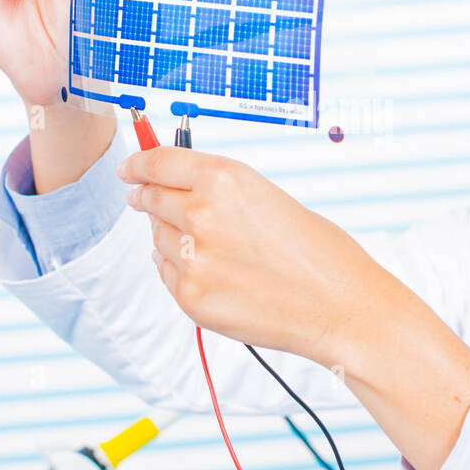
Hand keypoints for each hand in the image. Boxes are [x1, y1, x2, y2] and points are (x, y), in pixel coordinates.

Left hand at [119, 147, 406, 363]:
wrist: (340, 307)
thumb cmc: (318, 251)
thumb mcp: (268, 199)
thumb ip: (218, 193)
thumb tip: (174, 195)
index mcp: (224, 178)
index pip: (158, 162)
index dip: (138, 163)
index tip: (128, 168)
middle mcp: (201, 213)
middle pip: (151, 198)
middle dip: (147, 198)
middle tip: (145, 200)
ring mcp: (192, 258)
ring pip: (158, 238)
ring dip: (173, 238)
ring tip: (216, 250)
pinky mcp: (190, 296)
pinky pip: (167, 273)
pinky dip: (181, 270)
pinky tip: (215, 274)